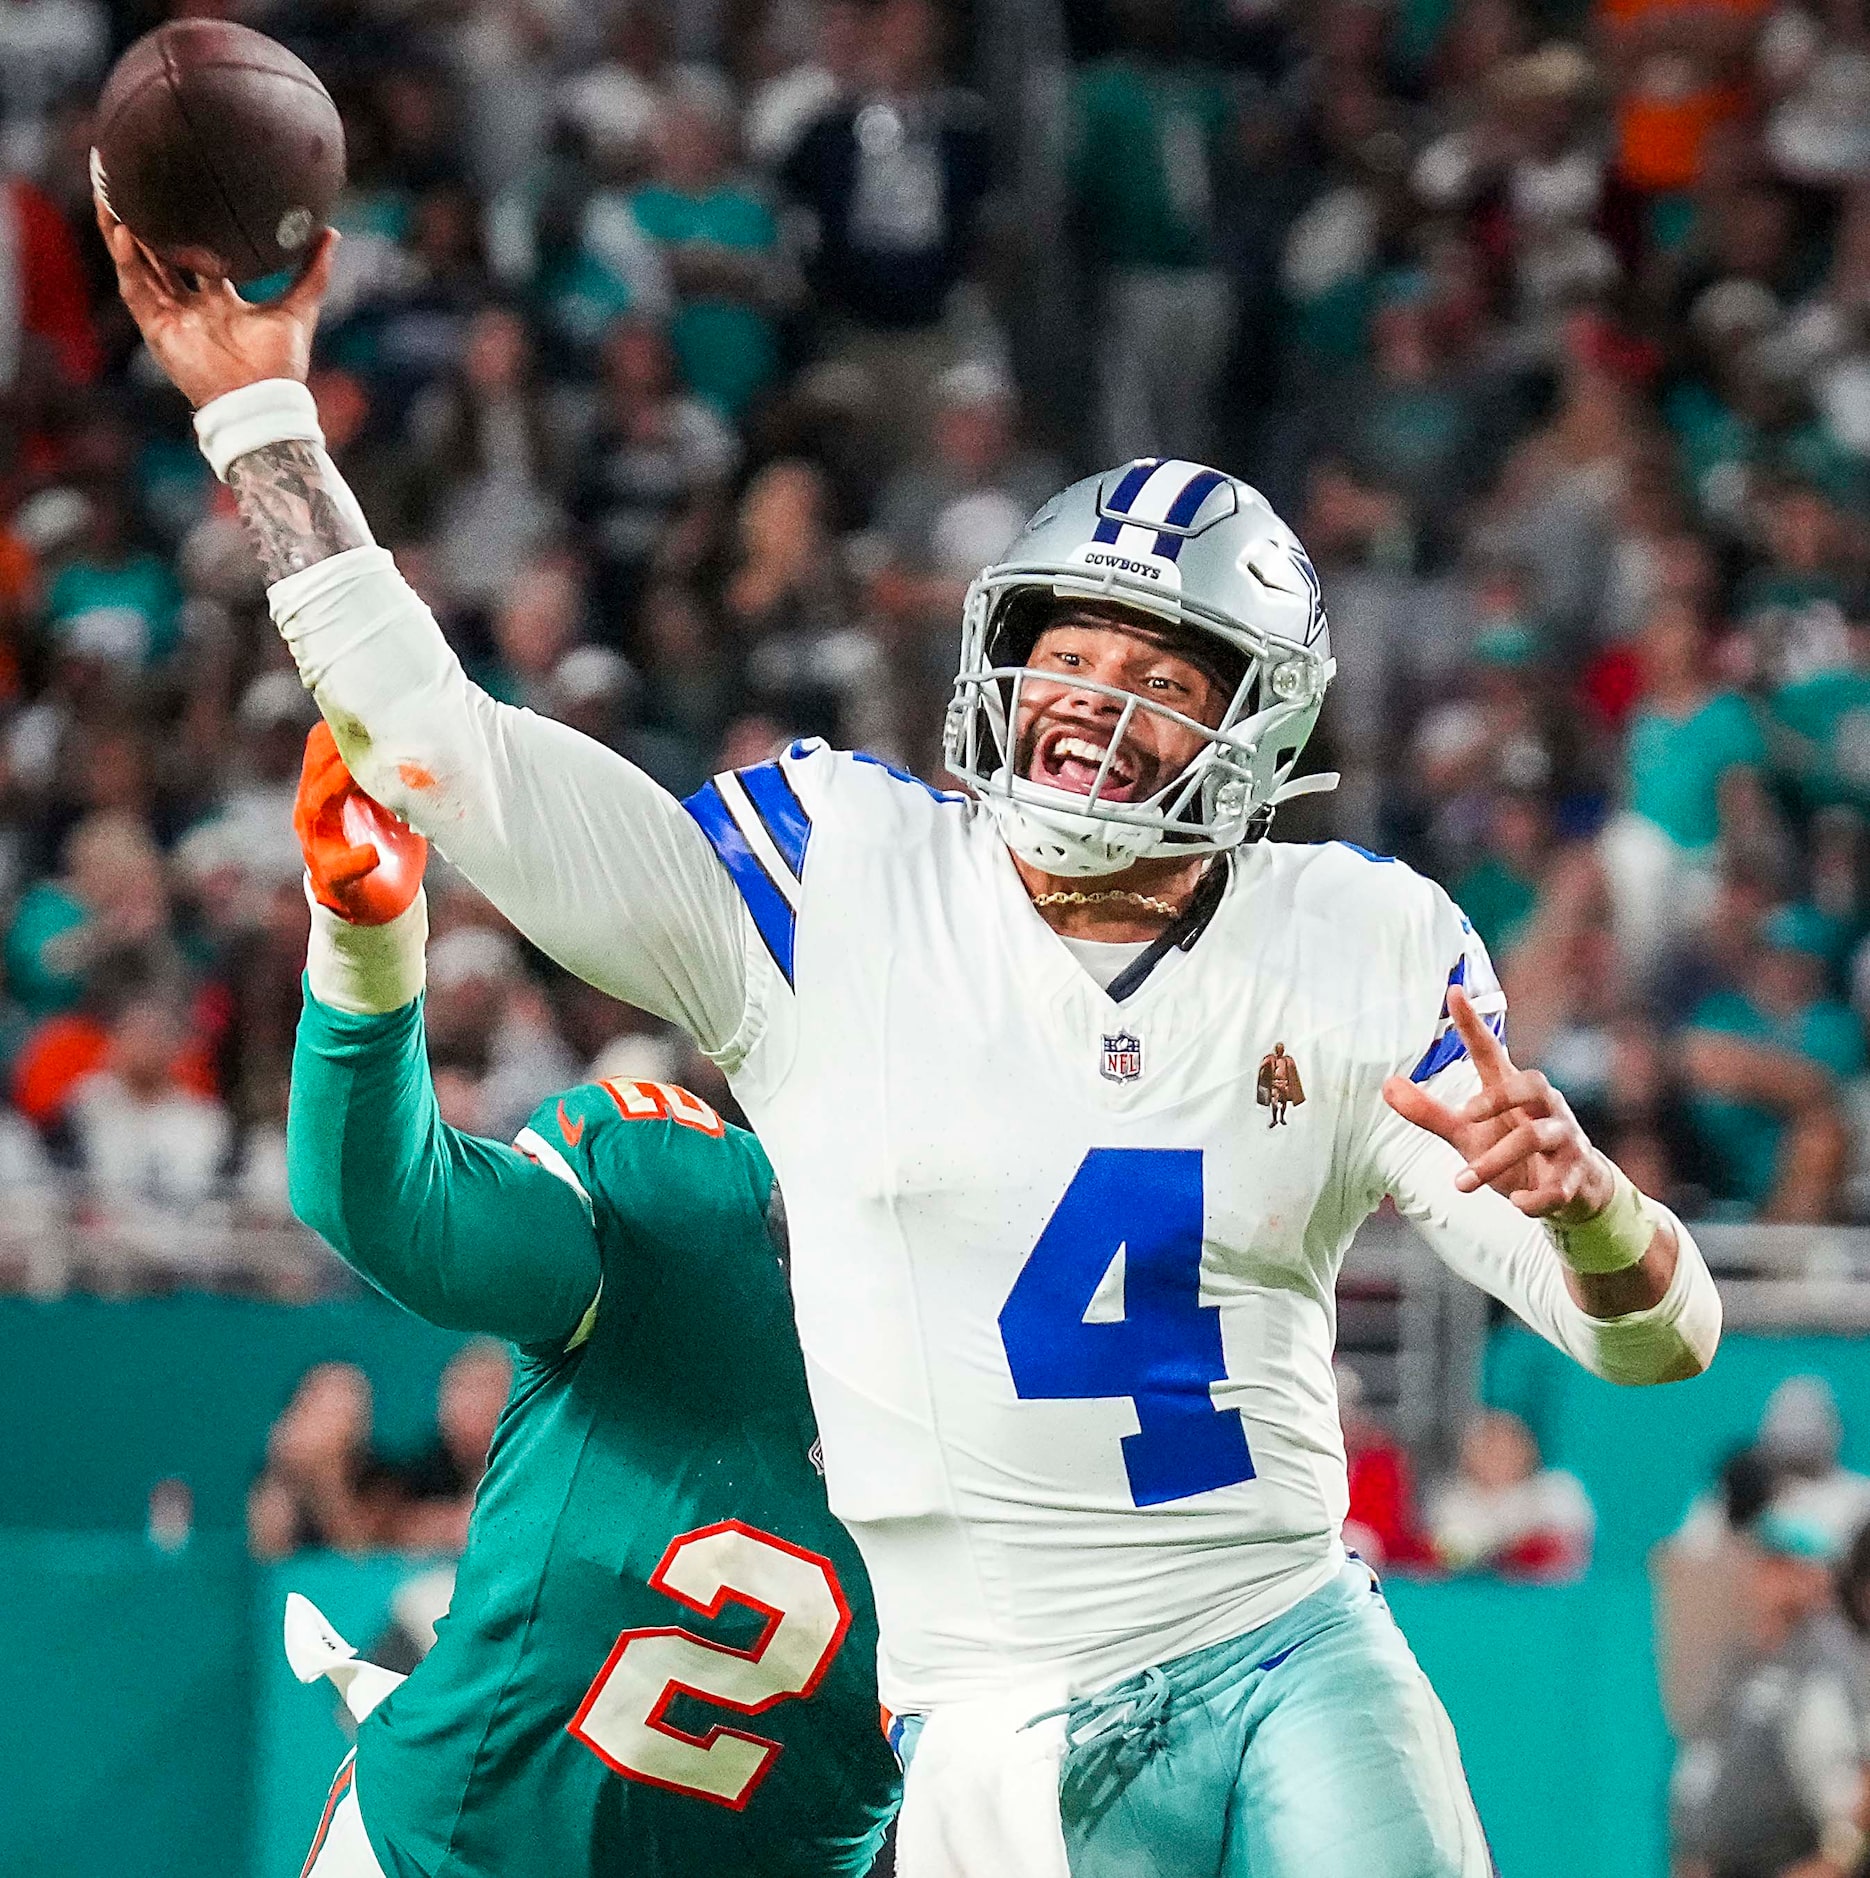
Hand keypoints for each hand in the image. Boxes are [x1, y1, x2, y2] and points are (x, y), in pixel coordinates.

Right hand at [94, 189, 337, 407]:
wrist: (262, 398)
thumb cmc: (281, 363)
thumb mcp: (300, 308)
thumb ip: (313, 272)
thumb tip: (330, 233)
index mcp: (221, 300)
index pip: (196, 255)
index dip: (187, 227)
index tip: (182, 191)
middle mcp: (193, 306)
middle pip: (161, 257)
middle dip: (146, 225)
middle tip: (135, 185)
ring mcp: (172, 316)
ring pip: (139, 267)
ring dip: (123, 234)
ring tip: (110, 196)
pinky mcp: (157, 328)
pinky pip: (136, 289)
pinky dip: (127, 262)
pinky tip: (121, 232)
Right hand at [294, 721, 426, 925]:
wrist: (382, 902)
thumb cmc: (388, 843)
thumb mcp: (395, 802)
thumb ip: (401, 775)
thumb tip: (429, 738)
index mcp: (328, 790)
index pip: (320, 749)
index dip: (340, 729)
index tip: (368, 708)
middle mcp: (316, 813)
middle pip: (315, 772)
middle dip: (335, 750)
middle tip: (364, 733)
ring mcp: (319, 845)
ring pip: (316, 809)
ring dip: (337, 789)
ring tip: (356, 775)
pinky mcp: (333, 879)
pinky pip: (338, 869)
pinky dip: (354, 861)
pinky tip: (371, 854)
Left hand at [1382, 986, 1614, 1222]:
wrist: (1571, 1193)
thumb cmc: (1512, 1151)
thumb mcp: (1467, 1133)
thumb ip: (1431, 1113)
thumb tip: (1386, 1086)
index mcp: (1513, 1092)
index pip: (1492, 1052)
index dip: (1472, 1024)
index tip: (1453, 990)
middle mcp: (1543, 1108)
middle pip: (1532, 1084)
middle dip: (1500, 1098)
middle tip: (1467, 1115)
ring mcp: (1563, 1141)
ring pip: (1536, 1138)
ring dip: (1494, 1161)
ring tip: (1461, 1183)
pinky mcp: (1575, 1176)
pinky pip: (1558, 1186)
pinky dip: (1535, 1197)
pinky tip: (1516, 1204)